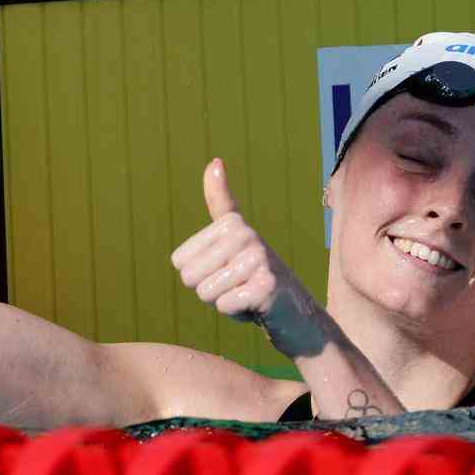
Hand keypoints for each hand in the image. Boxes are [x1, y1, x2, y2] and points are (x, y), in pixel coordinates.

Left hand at [171, 159, 322, 352]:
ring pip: (206, 293)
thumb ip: (221, 201)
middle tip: (237, 286)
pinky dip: (238, 314)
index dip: (199, 275)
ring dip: (224, 302)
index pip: (180, 262)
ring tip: (247, 294)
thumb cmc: (255, 275)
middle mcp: (246, 235)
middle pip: (190, 278)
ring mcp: (258, 260)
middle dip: (210, 291)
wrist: (294, 310)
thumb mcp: (234, 236)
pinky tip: (256, 306)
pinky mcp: (265, 286)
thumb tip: (215, 160)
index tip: (226, 271)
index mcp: (231, 224)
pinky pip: (225, 306)